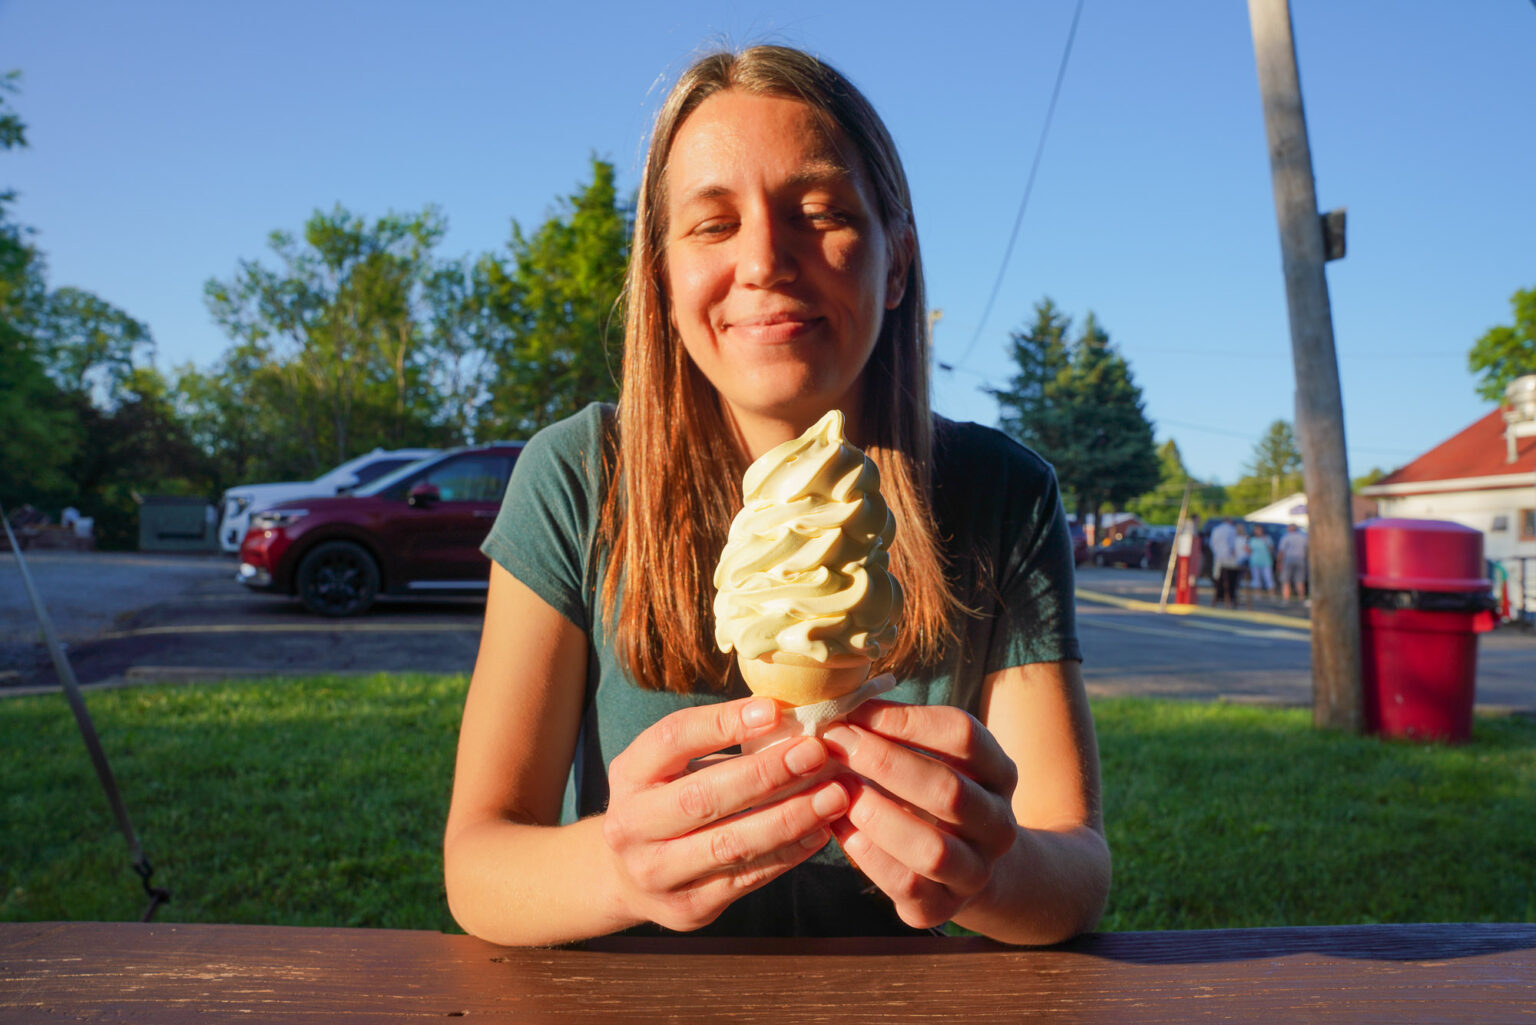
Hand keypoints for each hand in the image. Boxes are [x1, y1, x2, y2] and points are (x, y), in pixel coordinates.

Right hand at [601, 697, 850, 932]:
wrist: (628, 878)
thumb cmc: (669, 801)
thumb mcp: (673, 767)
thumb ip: (719, 745)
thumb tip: (791, 720)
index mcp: (630, 775)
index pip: (672, 739)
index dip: (722, 722)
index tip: (774, 711)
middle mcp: (631, 826)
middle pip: (703, 797)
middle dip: (766, 773)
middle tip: (816, 753)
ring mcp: (656, 873)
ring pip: (730, 844)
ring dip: (789, 818)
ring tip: (833, 795)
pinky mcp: (687, 908)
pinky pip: (746, 878)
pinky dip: (789, 854)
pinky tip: (820, 831)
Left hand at [822, 700, 1018, 929]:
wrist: (969, 867)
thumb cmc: (931, 795)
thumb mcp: (932, 758)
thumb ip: (896, 732)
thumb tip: (838, 699)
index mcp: (999, 773)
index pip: (963, 735)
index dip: (907, 719)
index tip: (856, 709)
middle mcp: (998, 824)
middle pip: (949, 791)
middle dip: (885, 763)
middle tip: (837, 744)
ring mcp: (976, 871)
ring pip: (934, 849)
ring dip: (879, 816)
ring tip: (838, 790)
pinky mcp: (944, 908)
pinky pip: (907, 886)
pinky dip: (868, 855)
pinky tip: (838, 827)